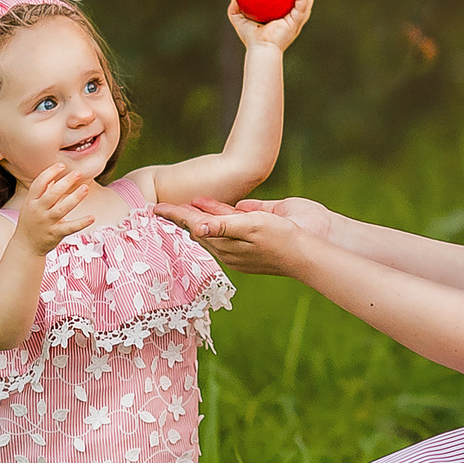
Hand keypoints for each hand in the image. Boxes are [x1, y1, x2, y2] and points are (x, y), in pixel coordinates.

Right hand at [15, 162, 95, 255]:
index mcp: (31, 201)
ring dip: (75, 198)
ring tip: (85, 188)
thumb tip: (54, 177)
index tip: (62, 165)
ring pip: (62, 209)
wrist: (25, 246)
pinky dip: (81, 223)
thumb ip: (42, 192)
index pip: (39, 183)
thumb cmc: (31, 222)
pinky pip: (70, 228)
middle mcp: (38, 211)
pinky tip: (92, 217)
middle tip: (77, 173)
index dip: (50, 172)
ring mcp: (46, 223)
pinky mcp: (55, 234)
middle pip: (52, 194)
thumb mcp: (31, 205)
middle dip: (65, 182)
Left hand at [160, 195, 335, 243]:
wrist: (309, 254)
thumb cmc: (282, 238)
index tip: (154, 208)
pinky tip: (215, 215)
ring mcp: (241, 247)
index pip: (193, 227)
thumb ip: (223, 224)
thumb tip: (195, 226)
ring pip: (213, 230)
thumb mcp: (251, 225)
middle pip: (199, 230)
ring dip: (199, 218)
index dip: (175, 216)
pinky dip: (217, 221)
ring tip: (186, 208)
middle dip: (182, 218)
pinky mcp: (252, 245)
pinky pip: (227, 231)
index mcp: (225, 244)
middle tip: (163, 209)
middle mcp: (230, 247)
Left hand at [229, 0, 315, 52]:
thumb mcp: (240, 20)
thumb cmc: (251, 38)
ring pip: (306, 4)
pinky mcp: (295, 23)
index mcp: (281, 18)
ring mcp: (294, 22)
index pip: (289, 3)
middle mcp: (290, 20)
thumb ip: (234, 9)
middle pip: (301, 3)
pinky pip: (302, 8)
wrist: (259, 48)